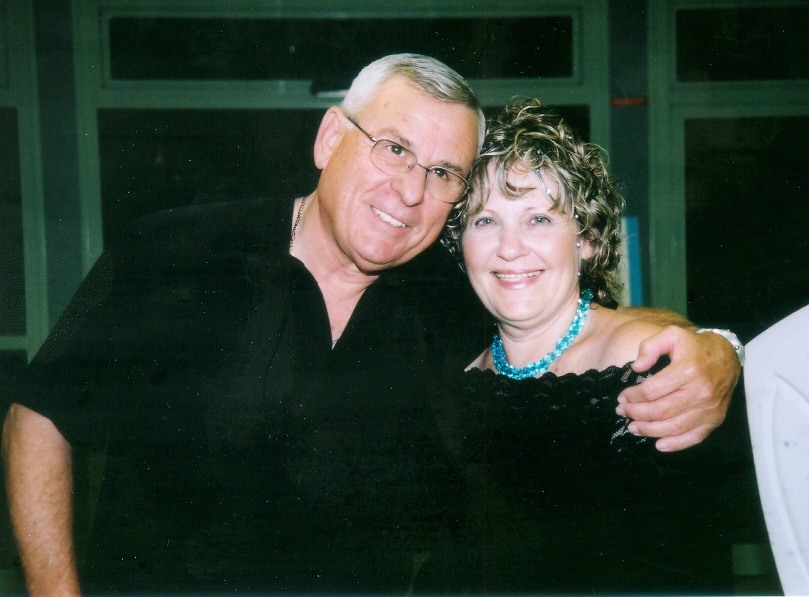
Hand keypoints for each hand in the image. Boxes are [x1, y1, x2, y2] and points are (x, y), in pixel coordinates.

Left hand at [616, 326, 739, 451]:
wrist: (728, 355)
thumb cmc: (695, 346)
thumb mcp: (672, 335)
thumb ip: (651, 347)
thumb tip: (636, 367)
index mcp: (687, 370)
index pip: (652, 390)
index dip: (633, 396)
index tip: (621, 397)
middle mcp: (700, 392)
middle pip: (661, 411)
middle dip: (636, 414)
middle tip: (622, 412)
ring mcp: (710, 408)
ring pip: (674, 427)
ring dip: (650, 430)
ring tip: (633, 428)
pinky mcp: (715, 419)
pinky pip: (694, 437)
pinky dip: (676, 444)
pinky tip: (659, 444)